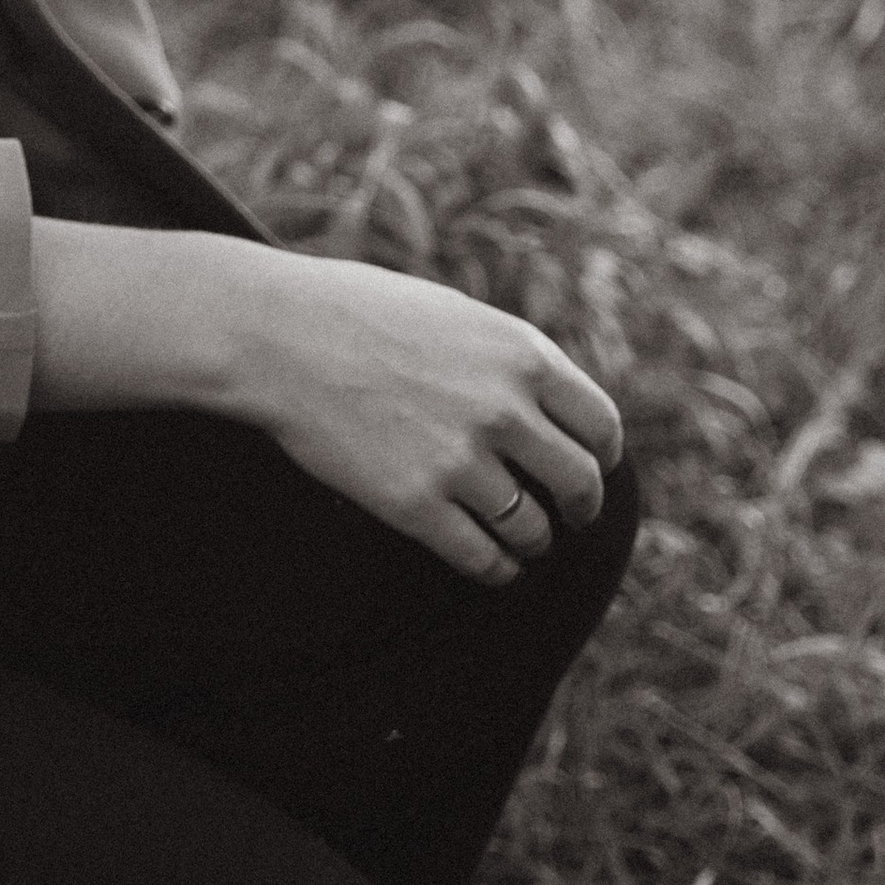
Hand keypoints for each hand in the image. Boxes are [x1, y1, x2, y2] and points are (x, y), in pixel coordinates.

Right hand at [28, 220, 623, 586]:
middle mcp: (503, 409)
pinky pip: (482, 557)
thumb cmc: (362, 314)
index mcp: (522, 354)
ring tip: (524, 542)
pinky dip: (497, 569)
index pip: (600, 423)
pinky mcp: (416, 504)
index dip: (602, 457)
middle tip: (571, 517)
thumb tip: (550, 403)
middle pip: (578, 483)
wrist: (281, 336)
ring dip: (533, 541)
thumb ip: (509, 359)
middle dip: (580, 508)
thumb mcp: (457, 316)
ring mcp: (460, 460)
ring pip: (531, 528)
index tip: (593, 469)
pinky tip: (494, 566)